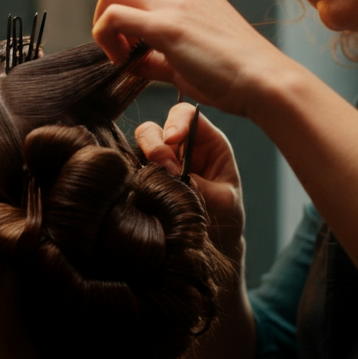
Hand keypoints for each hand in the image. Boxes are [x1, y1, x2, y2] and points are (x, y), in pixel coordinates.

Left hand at [92, 0, 289, 117]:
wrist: (266, 84)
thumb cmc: (235, 79)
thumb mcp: (189, 61)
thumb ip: (157, 57)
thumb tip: (130, 61)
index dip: (125, 24)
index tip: (130, 53)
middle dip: (106, 17)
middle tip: (117, 52)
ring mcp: (175, 2)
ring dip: (104, 25)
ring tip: (121, 57)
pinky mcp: (167, 25)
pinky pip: (114, 16)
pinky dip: (105, 37)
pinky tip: (123, 62)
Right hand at [135, 103, 244, 264]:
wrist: (214, 242)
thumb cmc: (226, 216)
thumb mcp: (223, 200)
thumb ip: (203, 185)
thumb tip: (175, 176)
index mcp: (206, 141)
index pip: (186, 115)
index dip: (176, 121)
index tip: (173, 139)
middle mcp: (179, 148)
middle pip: (154, 129)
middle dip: (155, 144)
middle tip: (165, 168)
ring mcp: (159, 164)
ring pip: (138, 150)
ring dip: (144, 162)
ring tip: (158, 185)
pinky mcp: (145, 180)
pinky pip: (131, 171)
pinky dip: (134, 177)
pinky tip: (145, 192)